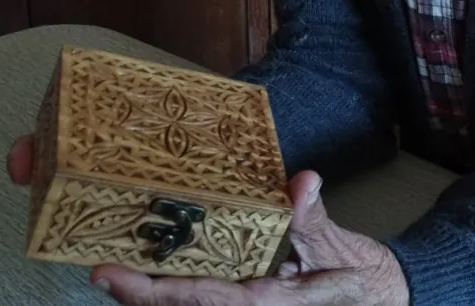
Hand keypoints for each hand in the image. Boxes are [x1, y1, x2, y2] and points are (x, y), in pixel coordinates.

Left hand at [6, 136, 409, 305]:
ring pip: (186, 304)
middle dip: (133, 291)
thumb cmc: (359, 282)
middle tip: (94, 262)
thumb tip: (301, 181)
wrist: (379, 302)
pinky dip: (175, 285)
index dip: (149, 291)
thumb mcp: (338, 249)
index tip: (107, 275)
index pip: (196, 299)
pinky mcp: (245, 300)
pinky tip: (156, 263)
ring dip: (150, 289)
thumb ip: (312, 218)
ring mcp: (242, 305)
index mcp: (261, 304)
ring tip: (111, 259)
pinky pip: (202, 298)